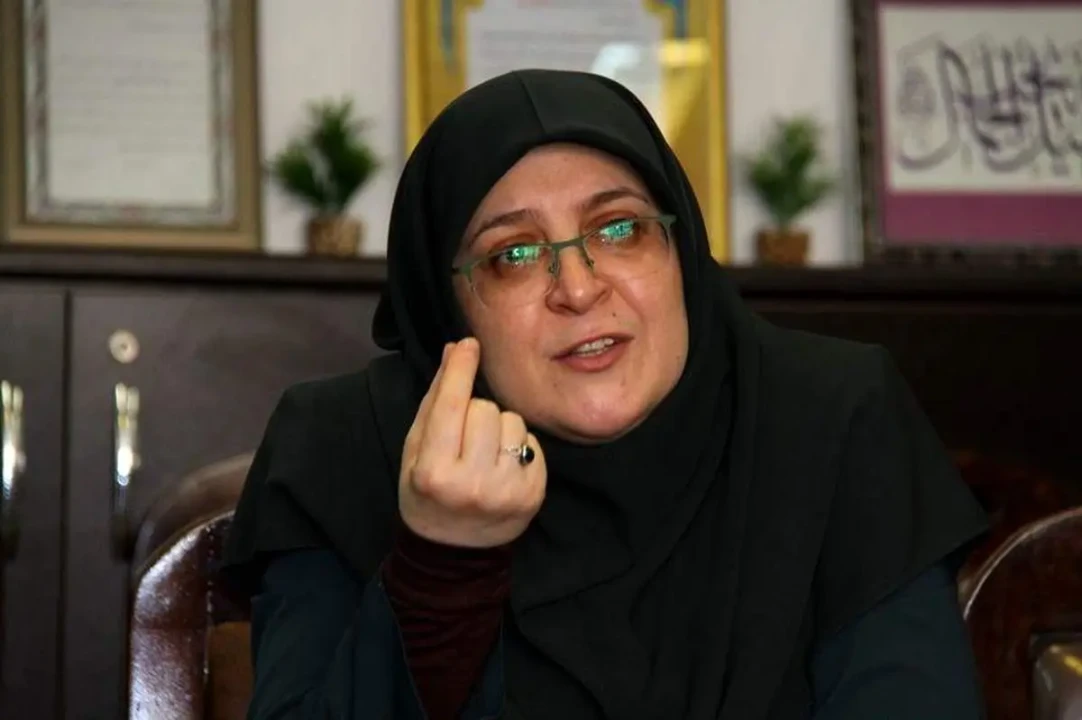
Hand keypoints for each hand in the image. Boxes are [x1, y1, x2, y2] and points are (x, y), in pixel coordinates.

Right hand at [399, 337, 546, 547]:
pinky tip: (502, 467)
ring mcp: (506, 492)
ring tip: (484, 452)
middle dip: (475, 412)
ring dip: (499, 428)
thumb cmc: (427, 492)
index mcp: (434, 472)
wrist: (452, 551)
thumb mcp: (416, 449)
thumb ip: (435, 400)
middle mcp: (472, 484)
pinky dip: (518, 447)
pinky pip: (532, 443)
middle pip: (486, 409)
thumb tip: (454, 350)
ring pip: (513, 422)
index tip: (469, 344)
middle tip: (464, 436)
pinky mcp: (533, 496)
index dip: (460, 370)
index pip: (451, 406)